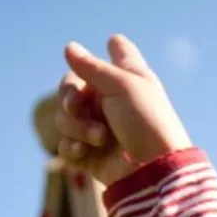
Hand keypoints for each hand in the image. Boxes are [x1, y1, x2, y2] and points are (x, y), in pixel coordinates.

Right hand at [55, 35, 192, 185]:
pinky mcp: (90, 154)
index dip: (115, 48)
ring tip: (100, 138)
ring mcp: (98, 127)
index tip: (113, 45)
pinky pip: (65, 145)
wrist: (152, 171)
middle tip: (76, 106)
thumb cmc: (146, 122)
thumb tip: (68, 47)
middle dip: (69, 97)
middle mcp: (111, 99)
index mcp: (127, 78)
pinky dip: (72, 147)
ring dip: (77, 127)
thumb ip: (91, 67)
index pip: (120, 51)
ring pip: (65, 117)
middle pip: (71, 86)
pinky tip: (85, 152)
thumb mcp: (121, 86)